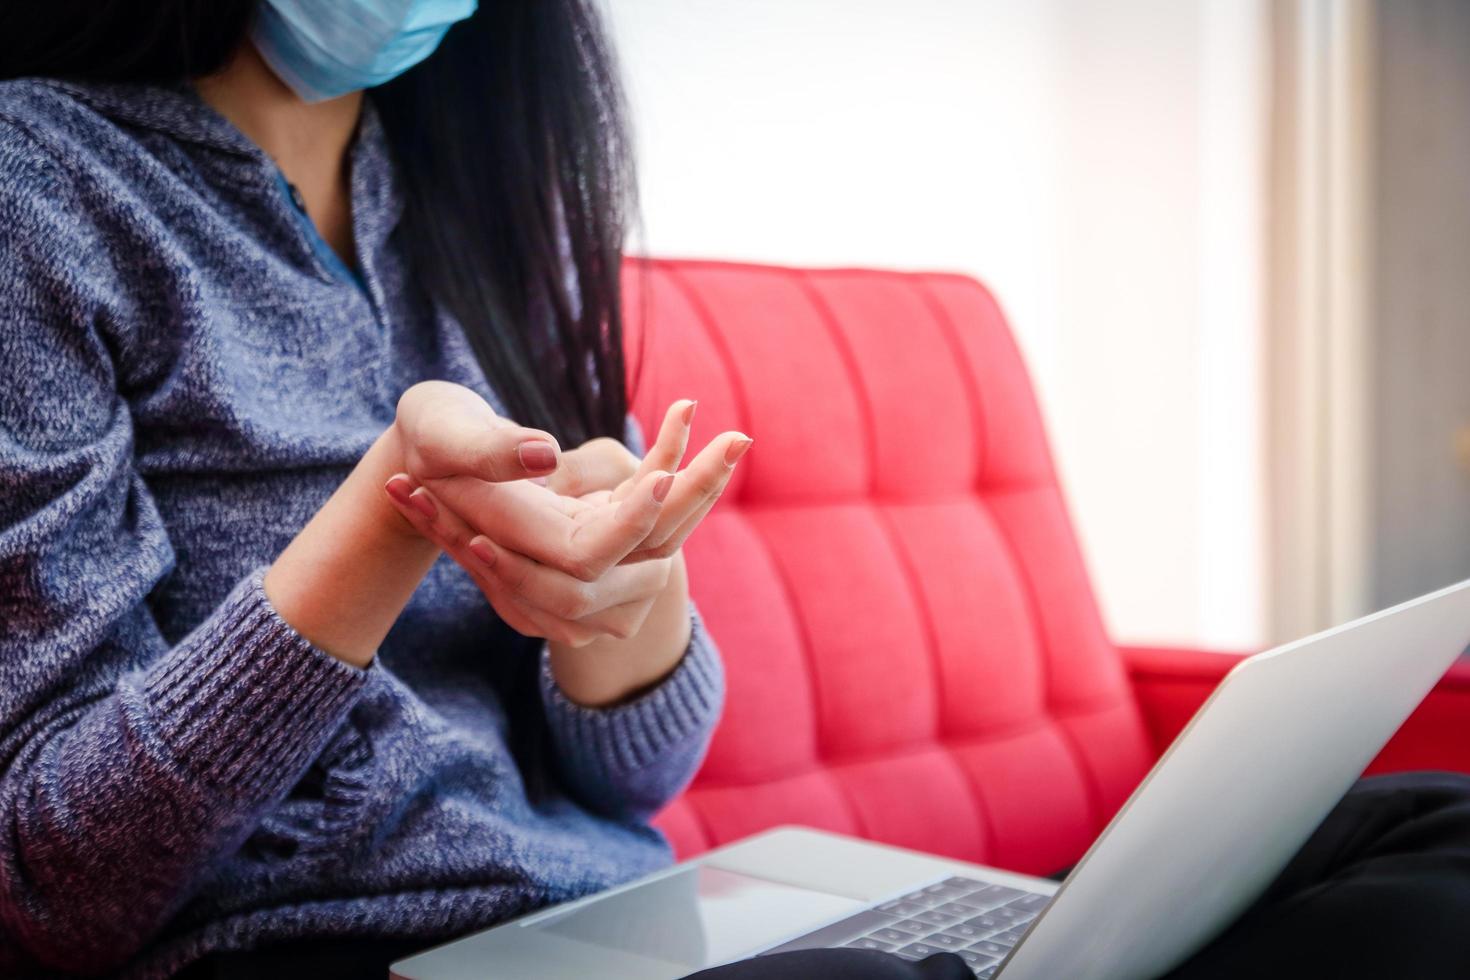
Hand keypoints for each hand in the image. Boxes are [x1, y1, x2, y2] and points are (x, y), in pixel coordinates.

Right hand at [382, 400, 751, 646]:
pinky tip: (687, 411)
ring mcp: (583, 544)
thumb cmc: (426, 432)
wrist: (424, 455)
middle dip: (694, 495)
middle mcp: (554, 561)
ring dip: (699, 485)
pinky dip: (672, 460)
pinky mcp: (600, 519)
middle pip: (643, 552)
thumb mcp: (440, 429)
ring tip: (735, 438)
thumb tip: (543, 455)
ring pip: (658, 535)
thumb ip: (484, 450)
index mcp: (513, 547)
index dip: (626, 524)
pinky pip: (650, 506)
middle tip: (738, 440)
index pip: (584, 559)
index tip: (664, 476)